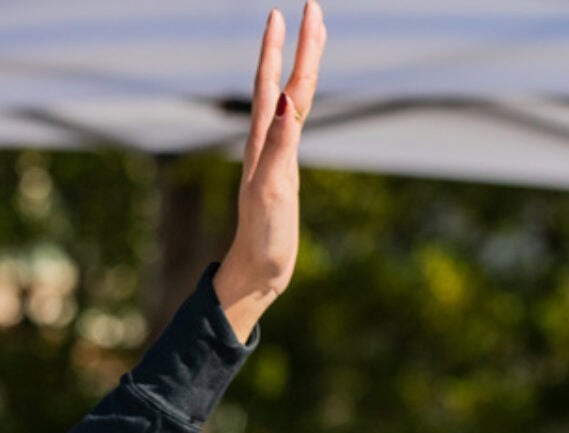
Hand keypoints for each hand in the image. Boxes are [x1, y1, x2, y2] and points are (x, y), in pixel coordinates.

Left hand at [213, 3, 324, 342]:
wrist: (255, 271)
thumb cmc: (262, 238)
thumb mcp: (270, 191)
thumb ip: (278, 146)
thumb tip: (288, 101)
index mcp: (264, 143)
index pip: (279, 84)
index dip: (288, 48)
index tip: (296, 11)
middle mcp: (267, 142)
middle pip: (286, 82)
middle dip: (298, 46)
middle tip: (310, 8)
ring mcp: (274, 155)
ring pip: (290, 99)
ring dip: (300, 66)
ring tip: (313, 38)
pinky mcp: (281, 171)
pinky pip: (293, 123)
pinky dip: (301, 99)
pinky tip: (301, 95)